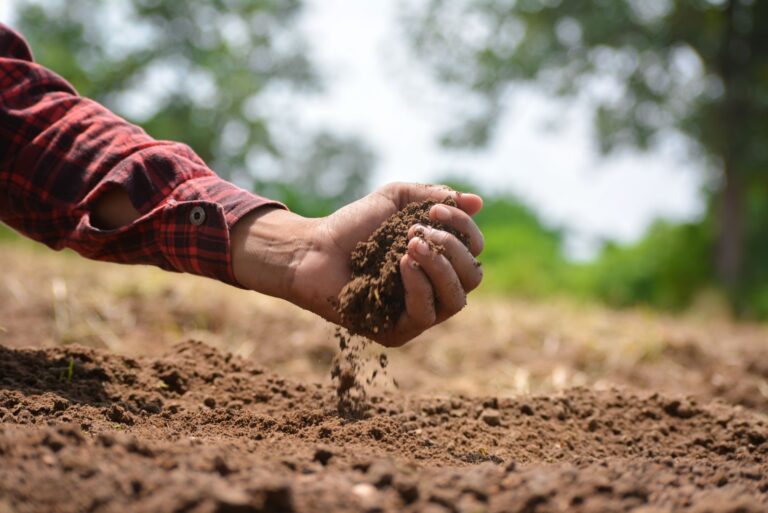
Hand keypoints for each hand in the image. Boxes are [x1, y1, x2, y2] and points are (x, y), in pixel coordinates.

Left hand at [231, 183, 483, 346]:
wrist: (312, 249)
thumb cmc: (353, 226)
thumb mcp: (396, 200)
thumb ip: (434, 197)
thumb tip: (476, 202)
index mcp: (439, 262)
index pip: (473, 252)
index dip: (463, 229)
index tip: (435, 210)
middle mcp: (434, 290)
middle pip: (472, 277)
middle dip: (452, 248)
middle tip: (418, 231)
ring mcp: (417, 314)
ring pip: (456, 299)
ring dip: (439, 266)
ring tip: (410, 244)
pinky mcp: (397, 332)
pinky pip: (425, 314)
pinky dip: (419, 285)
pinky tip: (402, 263)